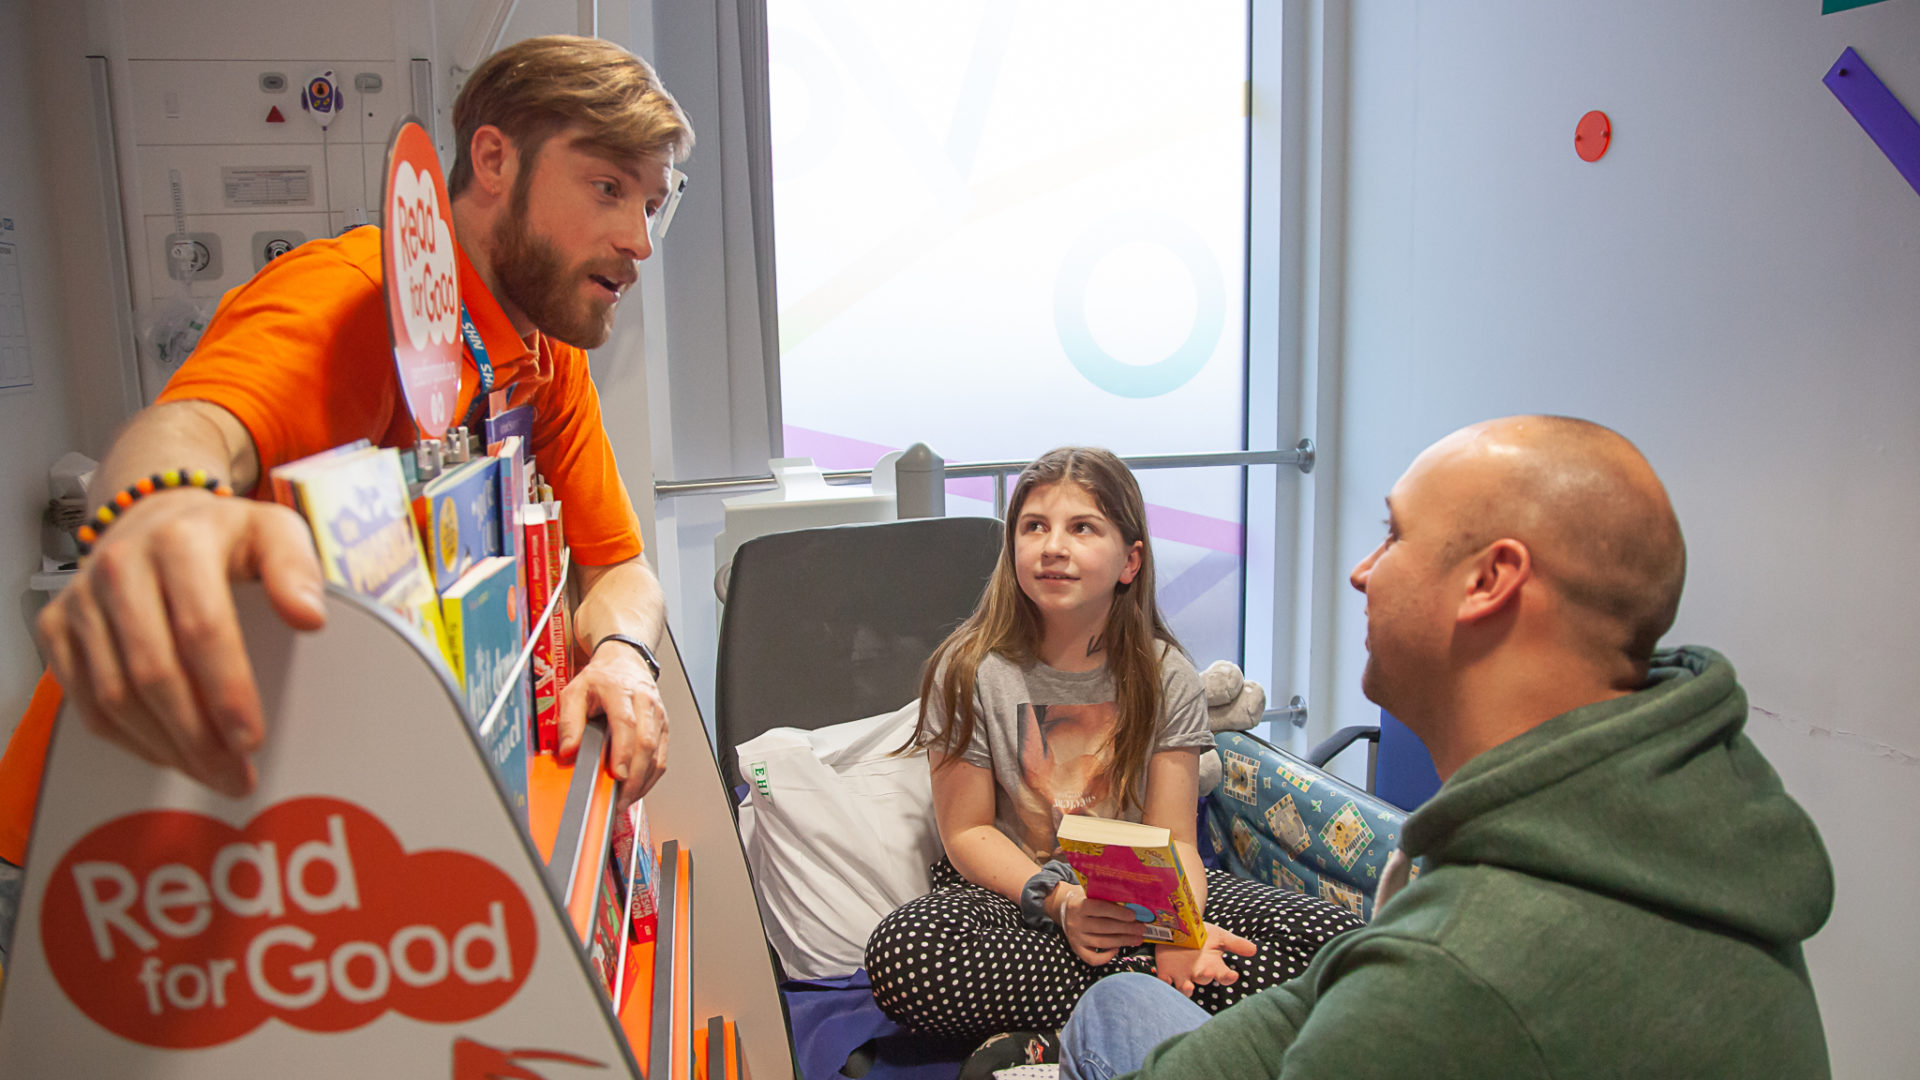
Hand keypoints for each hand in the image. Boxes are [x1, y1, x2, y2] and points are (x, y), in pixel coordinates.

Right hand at [36, 488, 326, 796]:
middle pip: (153, 671)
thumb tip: (309, 617)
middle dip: (197, 737)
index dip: (227, 691)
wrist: (155, 518)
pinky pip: (85, 700)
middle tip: (235, 775)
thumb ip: (297, 569)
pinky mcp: (57, 627)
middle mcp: (119, 568)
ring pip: (114, 695)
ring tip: (211, 772)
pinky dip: (128, 738)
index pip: (201, 628)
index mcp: (179, 543)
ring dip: (164, 746)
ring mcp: (81, 600)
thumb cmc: (223, 537)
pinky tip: (168, 753)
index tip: (251, 738)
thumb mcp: (274, 532)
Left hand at [557, 640, 667, 808]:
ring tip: (626, 799)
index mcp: (621, 690)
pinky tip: (637, 788)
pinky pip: (662, 757)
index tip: (617, 774)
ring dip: (643, 781)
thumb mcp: (575, 691)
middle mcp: (645, 702)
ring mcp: (658, 716)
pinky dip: (651, 777)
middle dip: (634, 776)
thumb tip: (568, 750)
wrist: (625, 661)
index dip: (623, 752)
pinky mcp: (664, 728)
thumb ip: (569, 721)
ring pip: (658, 754)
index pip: (627, 724)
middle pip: (646, 743)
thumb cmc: (602, 677)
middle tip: (620, 797)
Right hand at [1047, 882, 1146, 965]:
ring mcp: (1076, 937)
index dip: (1118, 912)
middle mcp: (1077, 922)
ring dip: (1123, 941)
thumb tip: (1133, 904)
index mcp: (1080, 905)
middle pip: (1104, 927)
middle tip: (1141, 929)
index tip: (1134, 915)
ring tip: (1138, 939)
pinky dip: (1106, 957)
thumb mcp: (1091, 895)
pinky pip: (1092, 958)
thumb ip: (1106, 898)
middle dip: (1126, 929)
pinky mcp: (1076, 949)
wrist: (1064, 910)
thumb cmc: (1085, 901)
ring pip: (1102, 942)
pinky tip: (1117, 949)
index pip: (1100, 908)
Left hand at [1153, 922, 1256, 995]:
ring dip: (1186, 989)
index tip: (1233, 975)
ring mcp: (1182, 975)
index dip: (1228, 977)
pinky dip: (1164, 982)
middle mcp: (1199, 974)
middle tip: (1208, 973)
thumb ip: (1235, 944)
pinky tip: (1164, 980)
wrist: (1180, 929)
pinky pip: (1164, 981)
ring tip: (1188, 986)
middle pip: (1204, 979)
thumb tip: (1254, 949)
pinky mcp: (1166, 972)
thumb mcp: (1219, 937)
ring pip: (1184, 987)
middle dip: (1206, 977)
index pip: (1224, 976)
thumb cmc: (1202, 936)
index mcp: (1213, 966)